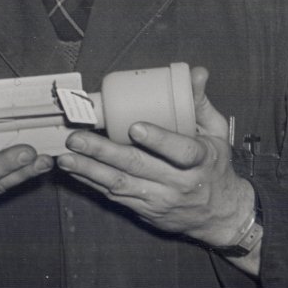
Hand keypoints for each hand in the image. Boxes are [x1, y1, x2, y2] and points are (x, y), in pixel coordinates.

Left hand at [57, 67, 252, 247]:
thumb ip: (201, 103)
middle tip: (77, 138)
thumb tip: (197, 73)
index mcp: (202, 160)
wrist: (220, 214)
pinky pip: (117, 197)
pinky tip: (76, 171)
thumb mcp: (217, 134)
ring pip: (121, 184)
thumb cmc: (216, 167)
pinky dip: (94, 183)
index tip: (135, 127)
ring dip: (90, 170)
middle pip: (138, 166)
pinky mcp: (148, 210)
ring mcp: (162, 199)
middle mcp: (180, 183)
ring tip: (67, 157)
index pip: (182, 151)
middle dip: (103, 152)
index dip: (158, 140)